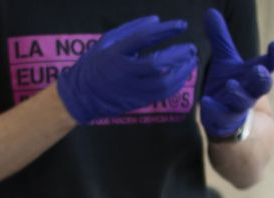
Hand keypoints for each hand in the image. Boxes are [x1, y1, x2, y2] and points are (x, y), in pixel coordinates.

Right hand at [57, 15, 197, 124]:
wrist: (81, 96)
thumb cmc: (93, 64)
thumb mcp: (107, 41)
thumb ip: (131, 29)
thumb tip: (156, 20)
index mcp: (115, 54)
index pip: (143, 39)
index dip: (165, 31)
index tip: (182, 25)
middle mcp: (123, 72)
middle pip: (157, 64)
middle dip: (178, 55)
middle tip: (192, 48)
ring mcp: (130, 89)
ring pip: (162, 83)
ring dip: (181, 73)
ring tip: (192, 62)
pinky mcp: (136, 102)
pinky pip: (161, 94)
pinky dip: (175, 85)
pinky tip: (183, 76)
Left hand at [199, 7, 273, 139]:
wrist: (225, 124)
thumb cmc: (228, 87)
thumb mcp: (225, 61)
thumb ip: (220, 39)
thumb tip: (210, 12)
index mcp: (253, 75)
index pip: (269, 65)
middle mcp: (249, 91)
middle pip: (261, 85)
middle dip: (261, 78)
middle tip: (259, 72)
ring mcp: (238, 108)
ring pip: (243, 102)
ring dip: (239, 93)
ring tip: (231, 85)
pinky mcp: (224, 121)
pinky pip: (221, 116)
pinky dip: (214, 109)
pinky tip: (207, 103)